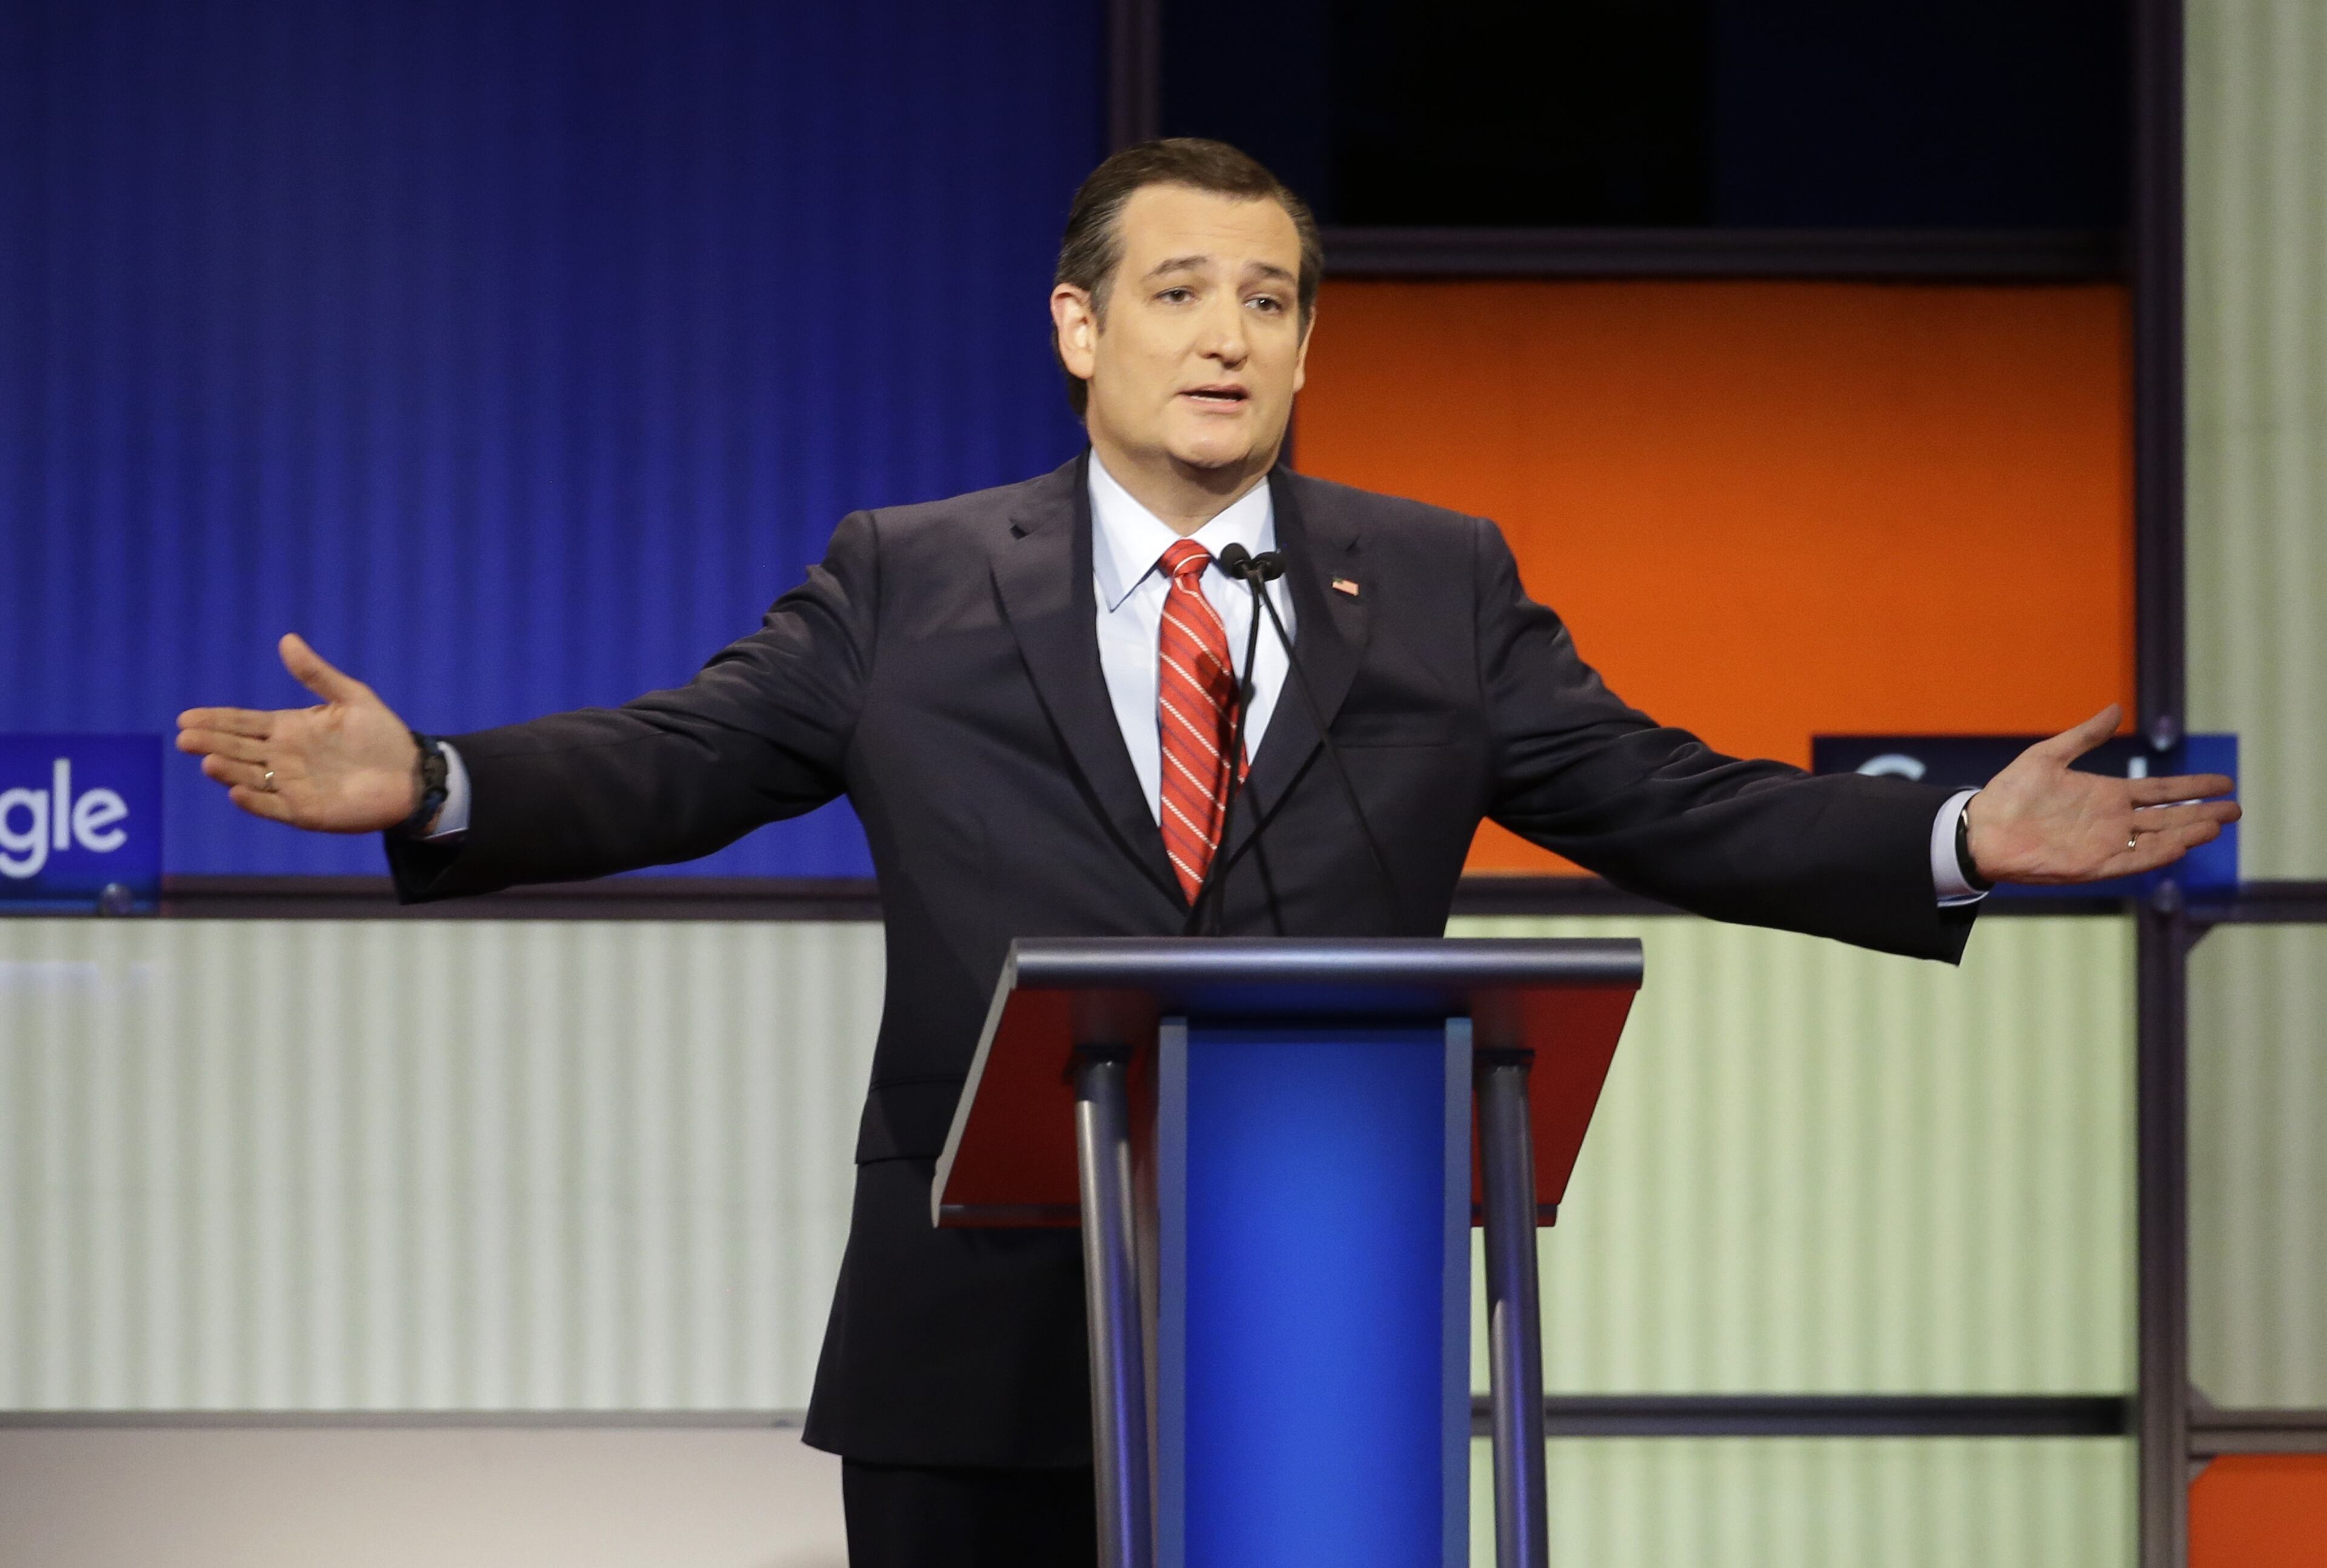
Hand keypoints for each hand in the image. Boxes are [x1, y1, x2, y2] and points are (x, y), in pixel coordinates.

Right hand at [176, 635, 422, 832]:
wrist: (411, 773)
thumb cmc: (382, 735)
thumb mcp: (351, 697)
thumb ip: (316, 674)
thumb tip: (287, 639)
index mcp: (289, 729)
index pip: (243, 723)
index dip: (216, 720)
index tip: (186, 717)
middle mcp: (283, 758)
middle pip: (238, 749)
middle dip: (211, 743)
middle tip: (185, 737)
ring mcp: (291, 786)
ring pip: (250, 777)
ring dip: (228, 770)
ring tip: (208, 761)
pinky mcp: (305, 812)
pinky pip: (274, 807)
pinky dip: (256, 802)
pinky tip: (237, 792)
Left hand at [1966, 705, 2238, 884]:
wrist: (1981, 827)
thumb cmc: (2010, 792)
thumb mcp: (2049, 756)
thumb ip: (2085, 735)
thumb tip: (2116, 708)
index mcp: (2107, 795)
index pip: (2160, 790)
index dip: (2192, 787)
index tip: (2224, 782)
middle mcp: (2112, 821)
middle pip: (2167, 816)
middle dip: (2201, 813)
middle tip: (2236, 809)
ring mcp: (2104, 844)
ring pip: (2156, 839)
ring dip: (2186, 833)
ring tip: (2216, 825)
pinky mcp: (2090, 865)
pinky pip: (2130, 861)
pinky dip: (2155, 854)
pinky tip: (2179, 846)